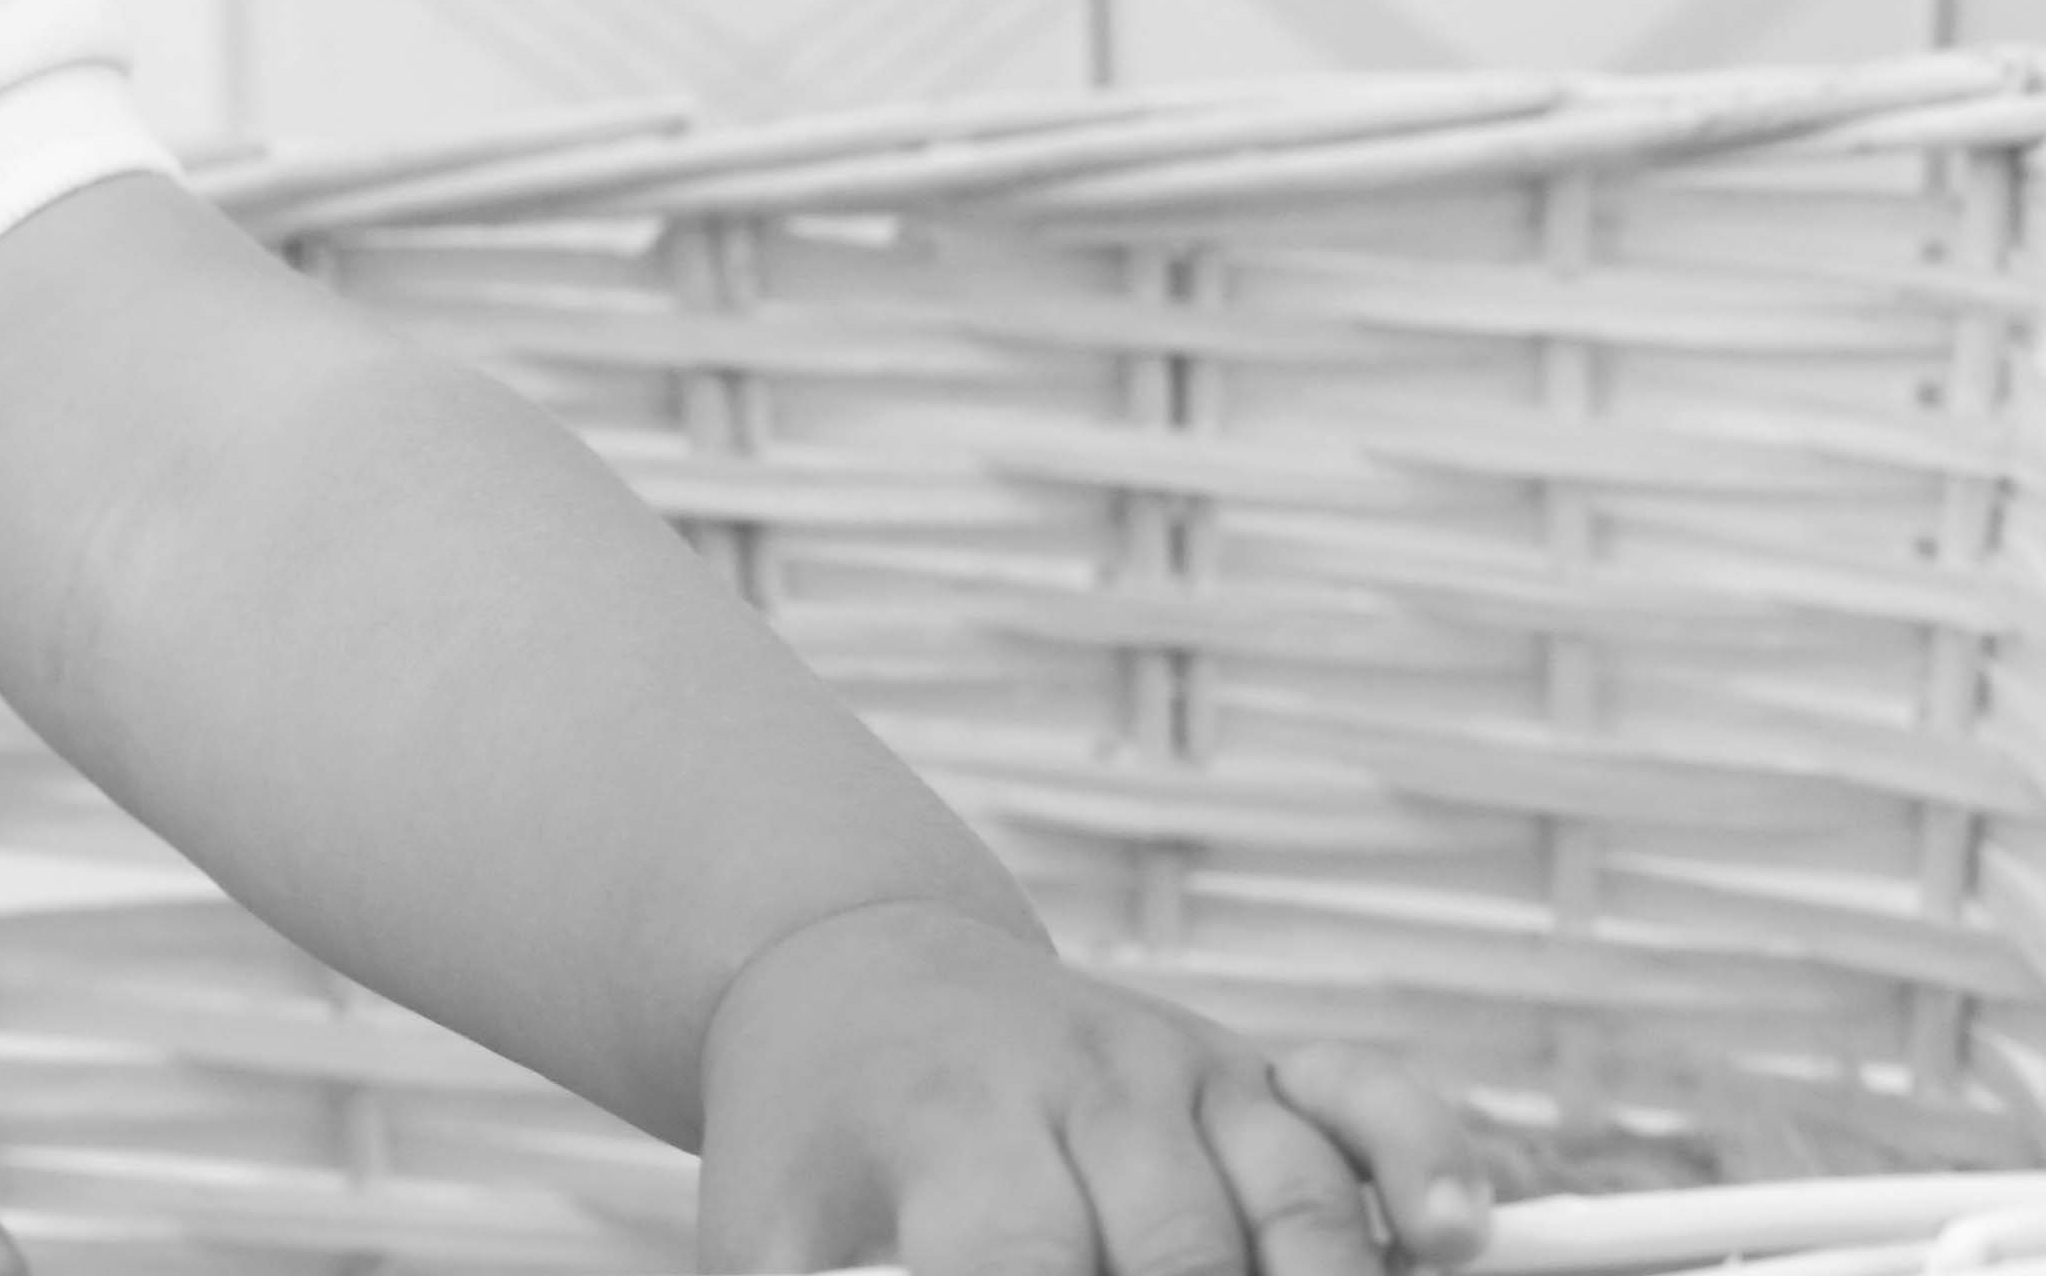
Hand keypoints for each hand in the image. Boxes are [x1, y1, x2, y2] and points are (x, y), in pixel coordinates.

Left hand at [696, 905, 1490, 1275]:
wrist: (841, 968)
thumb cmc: (807, 1143)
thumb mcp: (762, 1241)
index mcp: (950, 1132)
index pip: (1027, 1266)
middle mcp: (1079, 1088)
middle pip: (1182, 1254)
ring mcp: (1173, 1068)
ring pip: (1294, 1201)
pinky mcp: (1244, 1067)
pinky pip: (1364, 1099)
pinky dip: (1421, 1159)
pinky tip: (1451, 1239)